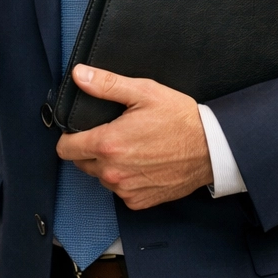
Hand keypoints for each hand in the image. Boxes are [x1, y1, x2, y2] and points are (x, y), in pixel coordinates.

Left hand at [55, 64, 212, 209]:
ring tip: (129, 148)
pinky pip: (119, 191)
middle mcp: (113, 172)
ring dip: (107, 165)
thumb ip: (106, 84)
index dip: (69, 137)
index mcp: (108, 144)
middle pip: (80, 163)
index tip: (81, 130)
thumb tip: (79, 75)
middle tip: (110, 134)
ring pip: (100, 177)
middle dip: (88, 149)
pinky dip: (124, 180)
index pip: (65, 148)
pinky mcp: (140, 201)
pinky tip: (140, 164)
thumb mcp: (143, 92)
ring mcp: (127, 189)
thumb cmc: (179, 119)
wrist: (212, 148)